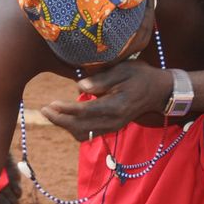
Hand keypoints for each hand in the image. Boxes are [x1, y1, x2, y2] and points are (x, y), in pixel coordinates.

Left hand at [39, 61, 169, 136]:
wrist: (159, 91)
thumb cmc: (140, 76)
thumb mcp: (124, 70)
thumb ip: (102, 79)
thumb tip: (79, 87)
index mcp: (116, 106)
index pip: (86, 112)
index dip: (66, 110)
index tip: (51, 104)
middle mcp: (114, 121)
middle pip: (81, 127)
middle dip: (60, 120)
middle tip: (44, 110)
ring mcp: (113, 127)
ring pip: (83, 134)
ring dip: (65, 126)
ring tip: (51, 113)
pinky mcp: (112, 128)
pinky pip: (89, 134)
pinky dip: (75, 128)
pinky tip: (65, 117)